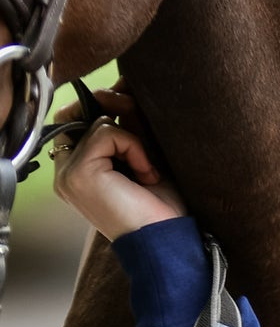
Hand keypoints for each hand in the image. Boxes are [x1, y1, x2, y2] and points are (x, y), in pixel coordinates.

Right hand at [53, 88, 185, 239]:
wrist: (167, 240)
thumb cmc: (159, 207)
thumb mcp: (143, 156)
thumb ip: (129, 125)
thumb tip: (123, 86)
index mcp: (78, 168)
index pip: (79, 118)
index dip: (106, 107)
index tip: (134, 110)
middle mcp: (66, 170)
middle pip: (80, 112)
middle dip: (115, 109)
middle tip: (143, 134)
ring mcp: (67, 172)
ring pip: (97, 121)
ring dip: (132, 138)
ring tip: (148, 169)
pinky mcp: (78, 172)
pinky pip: (105, 132)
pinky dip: (132, 146)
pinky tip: (146, 173)